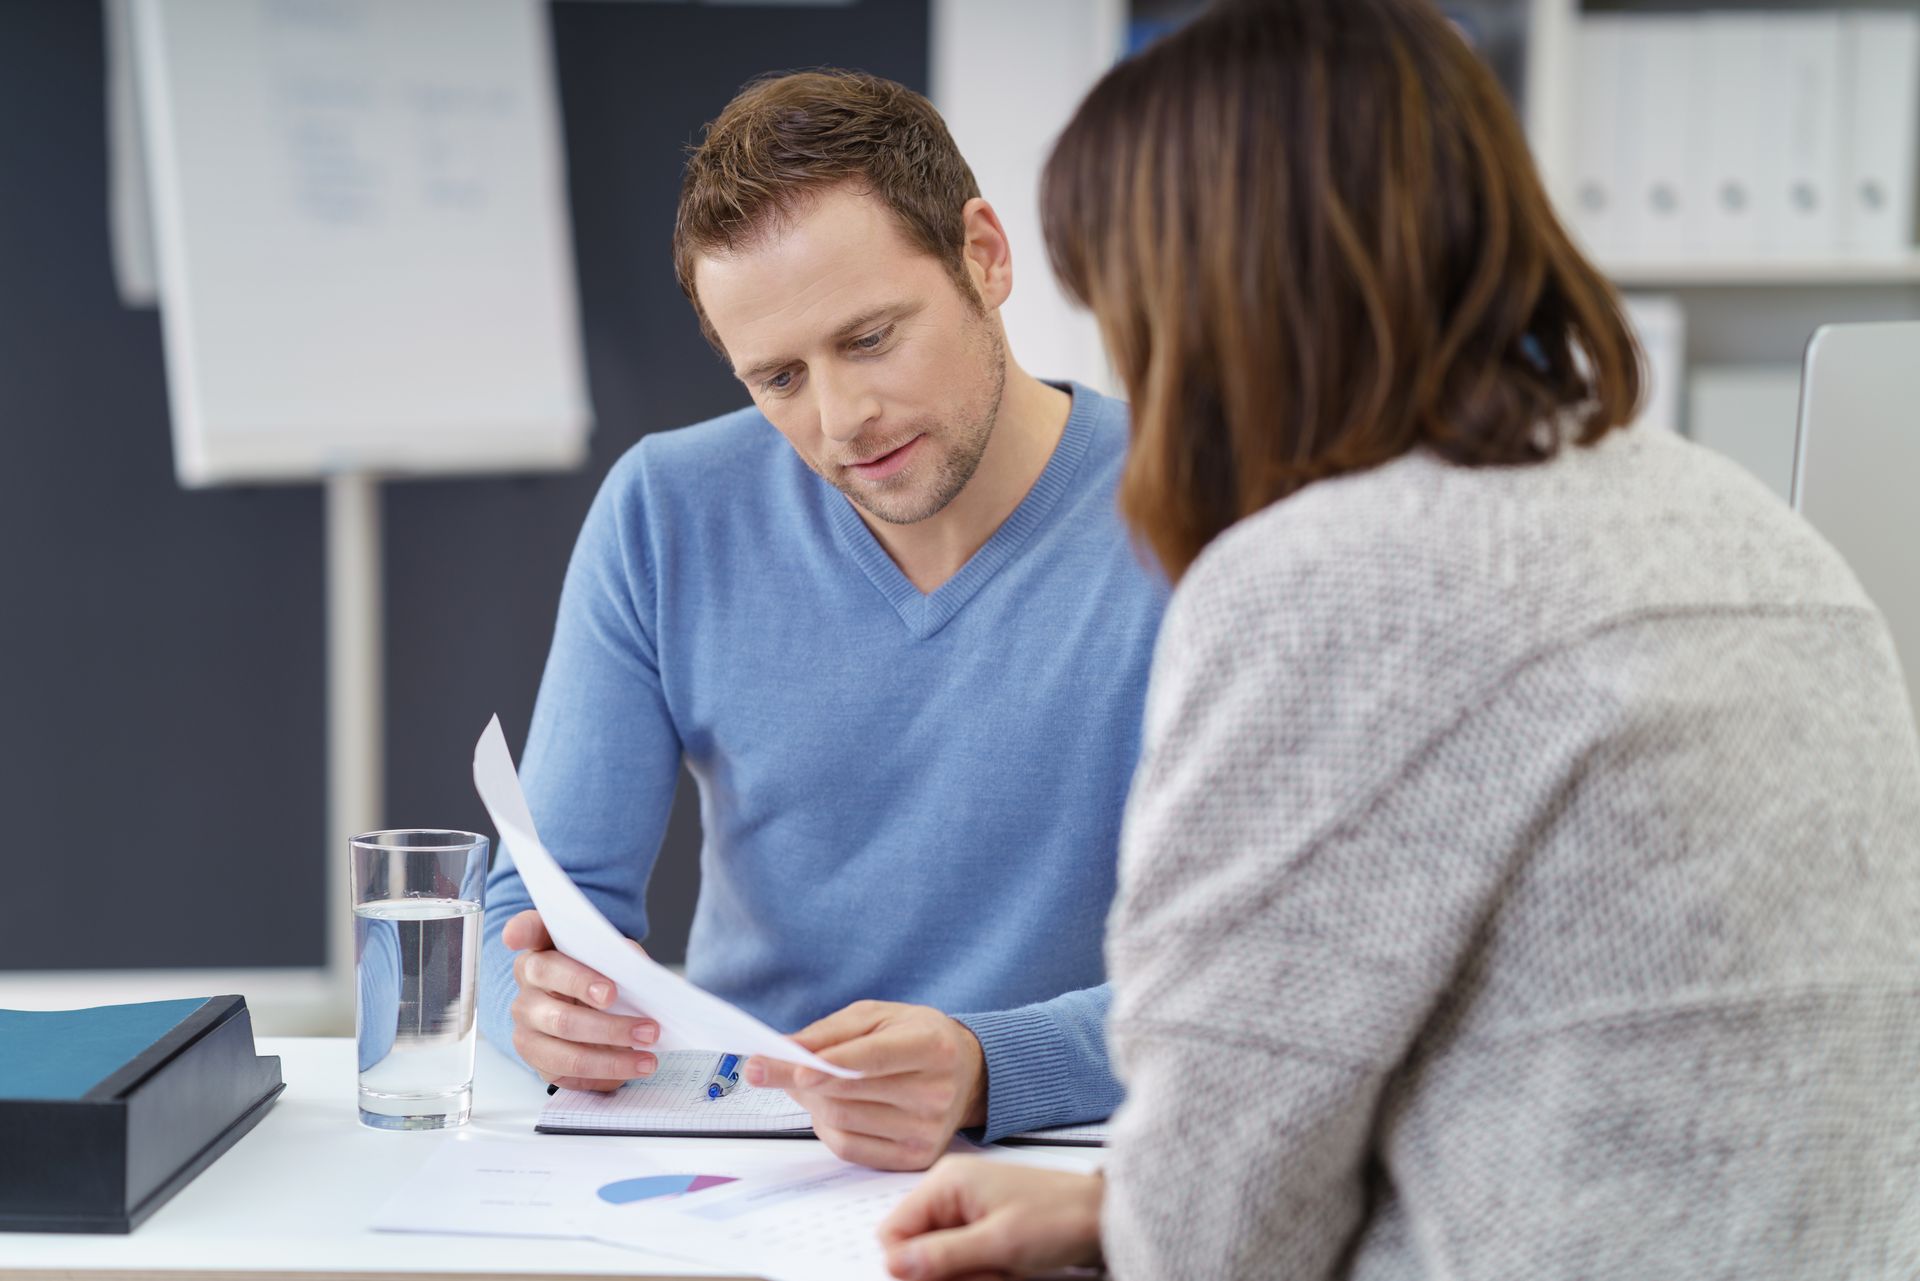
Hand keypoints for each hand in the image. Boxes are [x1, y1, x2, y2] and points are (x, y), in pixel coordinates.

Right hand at [502, 909, 658, 1091]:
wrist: (589, 1003)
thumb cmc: (599, 974)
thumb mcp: (611, 956)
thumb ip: (619, 955)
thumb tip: (635, 967)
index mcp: (541, 951)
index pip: (528, 932)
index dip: (522, 933)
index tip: (518, 938)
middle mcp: (527, 986)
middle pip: (559, 1003)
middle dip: (606, 1021)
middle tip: (646, 1026)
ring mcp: (526, 1023)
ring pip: (565, 1044)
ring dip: (612, 1055)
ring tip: (648, 1056)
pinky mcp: (535, 1056)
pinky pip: (568, 1069)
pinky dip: (606, 1071)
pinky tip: (633, 1066)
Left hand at [746, 1000, 986, 1170]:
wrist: (966, 1074)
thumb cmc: (917, 1038)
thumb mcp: (879, 1016)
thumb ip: (832, 1031)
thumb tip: (786, 1049)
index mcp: (932, 1046)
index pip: (875, 1058)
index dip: (833, 1065)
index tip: (796, 1070)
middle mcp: (936, 1091)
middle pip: (850, 1093)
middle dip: (800, 1081)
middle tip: (765, 1068)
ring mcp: (927, 1130)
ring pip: (843, 1121)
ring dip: (811, 1102)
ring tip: (806, 1083)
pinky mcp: (914, 1157)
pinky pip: (850, 1149)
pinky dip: (826, 1128)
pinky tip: (826, 1109)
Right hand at [878, 1157, 1103, 1278]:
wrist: (1103, 1216)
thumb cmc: (1060, 1218)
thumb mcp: (999, 1243)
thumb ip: (943, 1255)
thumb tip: (893, 1264)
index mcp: (947, 1182)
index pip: (894, 1232)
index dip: (910, 1266)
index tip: (946, 1279)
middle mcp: (951, 1191)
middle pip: (918, 1248)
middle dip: (946, 1273)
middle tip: (986, 1275)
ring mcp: (967, 1208)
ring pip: (940, 1260)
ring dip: (967, 1276)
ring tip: (1001, 1272)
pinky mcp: (982, 1226)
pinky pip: (962, 1259)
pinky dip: (979, 1272)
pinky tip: (1005, 1271)